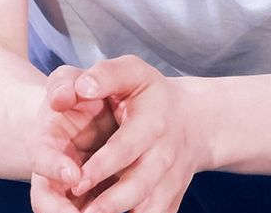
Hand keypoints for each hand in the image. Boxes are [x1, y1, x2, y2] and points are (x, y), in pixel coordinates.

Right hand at [28, 64, 125, 212]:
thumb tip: (63, 97)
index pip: (41, 159)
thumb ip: (66, 84)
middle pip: (46, 202)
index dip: (54, 168)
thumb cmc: (78, 93)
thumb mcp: (70, 81)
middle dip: (63, 211)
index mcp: (45, 141)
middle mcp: (54, 171)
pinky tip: (133, 210)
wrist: (91, 111)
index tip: (75, 175)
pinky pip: (98, 211)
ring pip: (70, 212)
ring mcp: (71, 189)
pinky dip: (113, 210)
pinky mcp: (94, 198)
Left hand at [64, 54, 208, 212]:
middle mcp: (165, 155)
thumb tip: (81, 89)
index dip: (101, 166)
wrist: (194, 120)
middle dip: (110, 202)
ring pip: (150, 209)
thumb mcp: (132, 72)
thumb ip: (105, 75)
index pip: (126, 147)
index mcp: (153, 122)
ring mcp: (171, 181)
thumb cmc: (151, 94)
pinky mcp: (172, 200)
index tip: (75, 179)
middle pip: (139, 186)